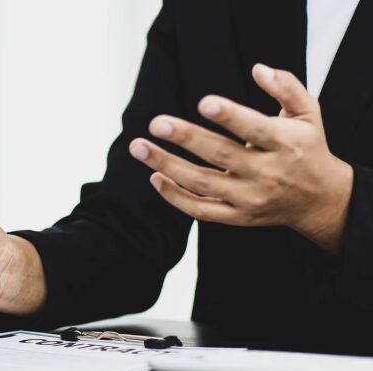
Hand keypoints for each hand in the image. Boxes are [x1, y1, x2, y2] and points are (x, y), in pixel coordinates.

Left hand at [129, 63, 353, 252]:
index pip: (256, 130)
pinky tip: (154, 177)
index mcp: (285, 144)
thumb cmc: (307, 147)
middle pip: (220, 156)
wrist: (318, 199)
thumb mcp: (308, 113)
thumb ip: (287, 87)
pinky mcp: (237, 217)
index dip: (231, 117)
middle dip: (186, 138)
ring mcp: (249, 198)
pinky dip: (174, 197)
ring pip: (202, 184)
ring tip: (138, 147)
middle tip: (156, 123)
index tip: (204, 102)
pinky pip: (200, 210)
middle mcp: (267, 173)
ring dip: (166, 166)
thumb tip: (258, 69)